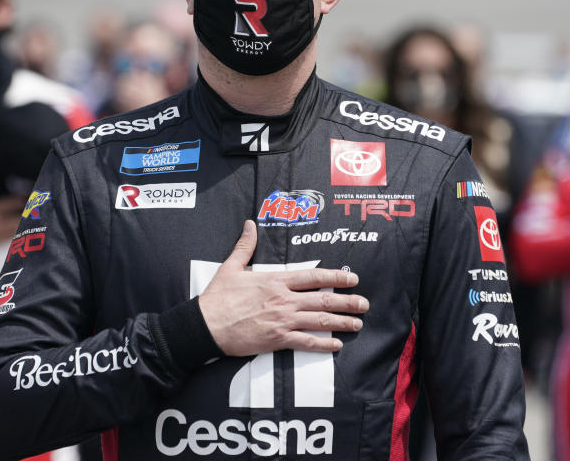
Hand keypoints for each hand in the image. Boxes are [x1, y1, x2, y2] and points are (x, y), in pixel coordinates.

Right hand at [198, 220, 368, 355]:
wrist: (206, 326)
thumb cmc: (218, 297)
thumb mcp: (231, 267)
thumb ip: (245, 246)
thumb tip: (250, 224)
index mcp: (275, 281)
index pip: (313, 277)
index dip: (336, 278)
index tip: (352, 279)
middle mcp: (283, 300)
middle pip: (323, 300)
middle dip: (347, 302)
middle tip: (364, 304)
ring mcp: (282, 321)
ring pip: (319, 321)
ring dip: (341, 323)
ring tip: (357, 324)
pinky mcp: (277, 340)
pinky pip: (306, 342)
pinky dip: (323, 345)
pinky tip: (336, 345)